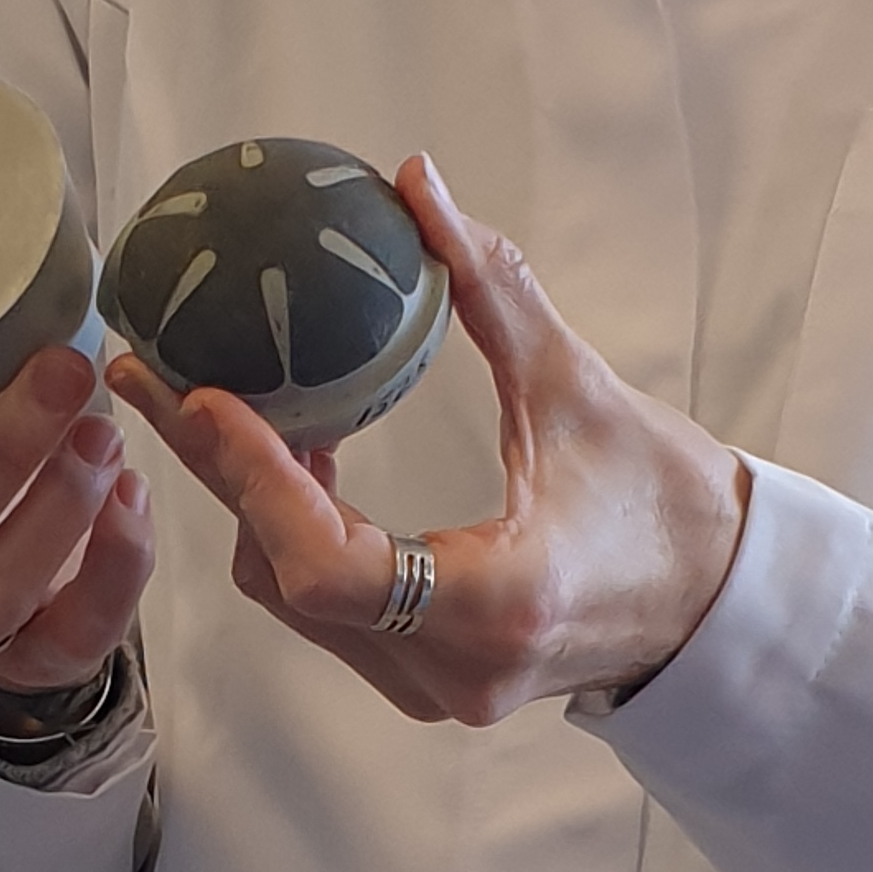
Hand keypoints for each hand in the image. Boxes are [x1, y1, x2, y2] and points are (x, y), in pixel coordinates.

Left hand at [106, 156, 747, 727]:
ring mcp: (434, 690)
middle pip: (288, 579)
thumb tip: (417, 181)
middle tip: (155, 379)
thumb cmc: (666, 501)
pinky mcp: (423, 683)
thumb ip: (493, 288)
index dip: (257, 485)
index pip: (332, 565)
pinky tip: (297, 459)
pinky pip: (325, 612)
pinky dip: (296, 536)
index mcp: (499, 604)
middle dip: (221, 473)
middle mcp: (454, 668)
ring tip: (233, 409)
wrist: (717, 604)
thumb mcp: (582, 386)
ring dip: (255, 506)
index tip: (206, 400)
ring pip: (293, 600)